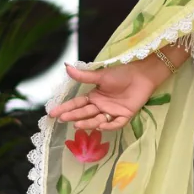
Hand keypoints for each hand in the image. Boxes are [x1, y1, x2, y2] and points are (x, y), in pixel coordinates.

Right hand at [48, 58, 168, 130]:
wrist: (141, 74)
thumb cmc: (121, 73)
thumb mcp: (100, 75)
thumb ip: (84, 75)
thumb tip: (66, 67)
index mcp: (94, 97)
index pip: (77, 104)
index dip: (65, 108)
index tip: (53, 113)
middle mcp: (101, 106)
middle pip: (85, 113)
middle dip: (73, 116)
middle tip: (63, 119)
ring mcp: (112, 112)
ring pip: (98, 120)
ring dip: (88, 123)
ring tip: (77, 124)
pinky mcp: (125, 116)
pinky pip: (116, 123)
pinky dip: (109, 126)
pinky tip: (100, 125)